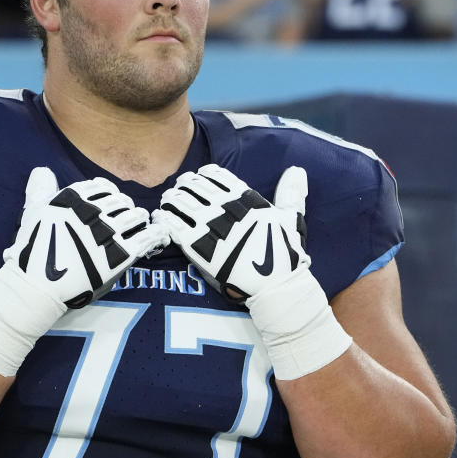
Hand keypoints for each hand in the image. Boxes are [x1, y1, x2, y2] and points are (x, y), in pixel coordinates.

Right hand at [0, 167, 167, 375]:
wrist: (38, 286)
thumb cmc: (32, 251)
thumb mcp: (33, 212)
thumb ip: (41, 190)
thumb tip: (43, 170)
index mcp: (74, 198)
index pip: (101, 187)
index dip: (108, 193)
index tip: (111, 199)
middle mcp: (93, 211)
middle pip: (119, 201)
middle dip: (123, 206)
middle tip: (126, 214)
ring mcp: (108, 232)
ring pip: (135, 216)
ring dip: (139, 217)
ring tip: (140, 222)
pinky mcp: (120, 253)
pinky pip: (146, 238)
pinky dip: (155, 234)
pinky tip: (159, 234)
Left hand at [154, 164, 309, 302]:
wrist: (275, 287)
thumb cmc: (285, 255)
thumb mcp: (292, 218)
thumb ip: (291, 193)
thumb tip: (296, 170)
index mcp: (246, 198)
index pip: (217, 176)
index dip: (203, 175)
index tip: (197, 177)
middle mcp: (227, 208)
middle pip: (195, 187)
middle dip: (184, 185)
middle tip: (178, 188)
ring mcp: (211, 227)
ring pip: (182, 203)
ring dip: (172, 199)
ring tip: (167, 201)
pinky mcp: (199, 247)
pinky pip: (174, 227)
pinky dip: (164, 219)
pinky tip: (160, 218)